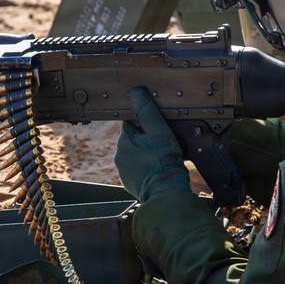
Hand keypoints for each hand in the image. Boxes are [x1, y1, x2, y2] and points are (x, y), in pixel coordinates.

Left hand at [114, 87, 191, 202]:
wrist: (165, 192)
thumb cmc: (163, 161)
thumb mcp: (158, 131)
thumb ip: (147, 111)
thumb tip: (135, 92)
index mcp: (124, 139)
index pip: (132, 123)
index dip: (146, 124)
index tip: (158, 129)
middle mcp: (119, 154)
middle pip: (134, 139)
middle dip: (146, 140)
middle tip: (163, 145)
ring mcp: (123, 170)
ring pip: (135, 154)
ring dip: (146, 154)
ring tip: (162, 158)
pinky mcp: (129, 182)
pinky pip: (137, 169)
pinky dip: (146, 168)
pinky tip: (158, 169)